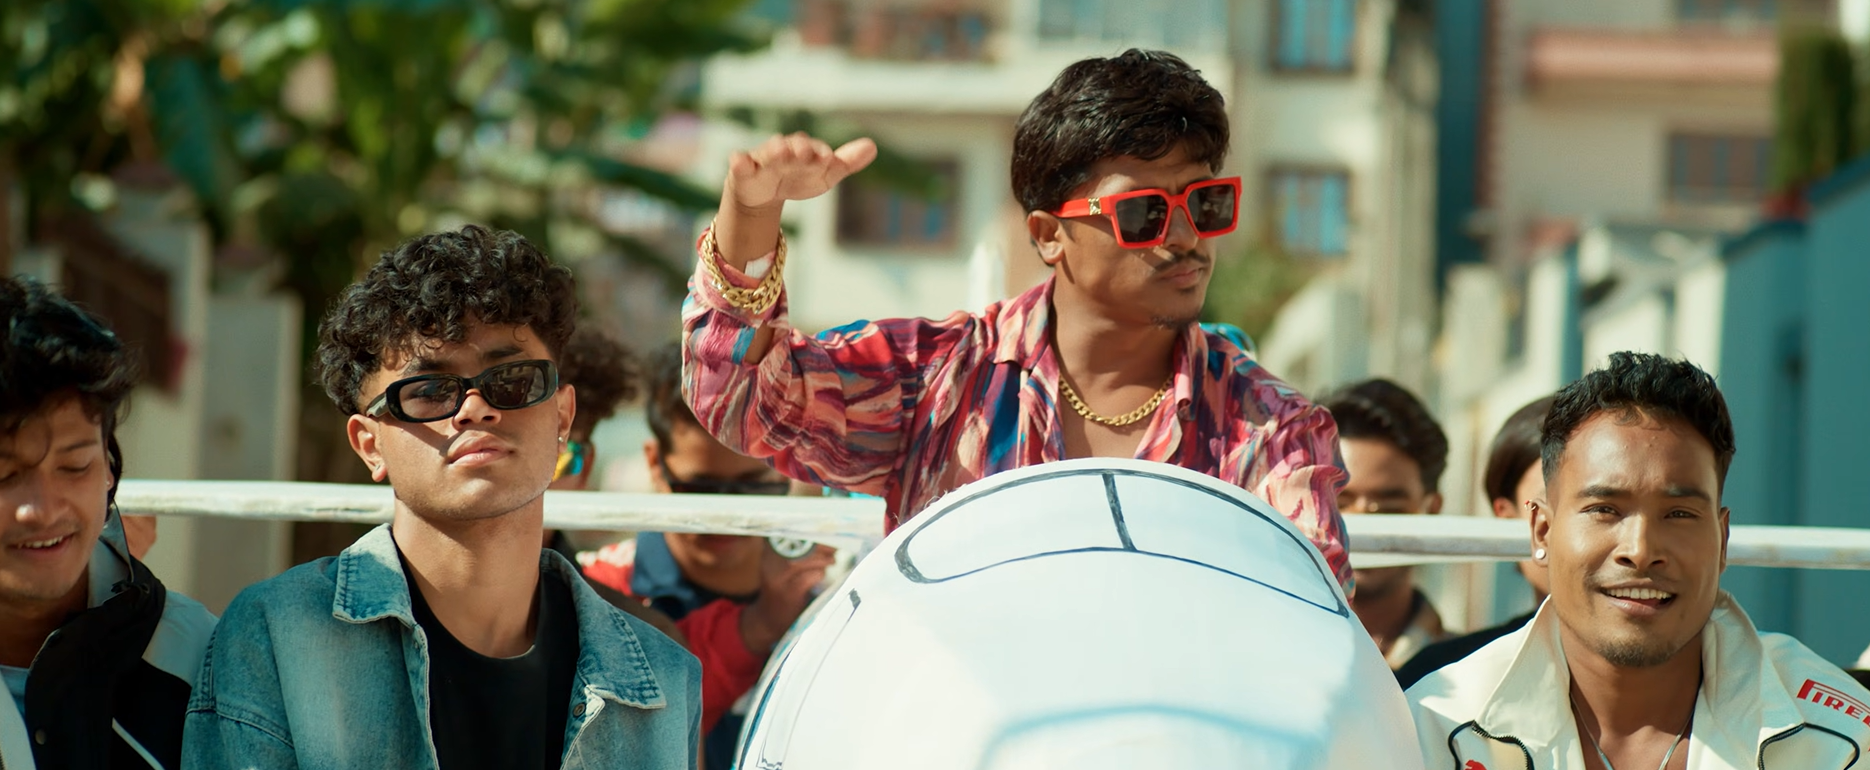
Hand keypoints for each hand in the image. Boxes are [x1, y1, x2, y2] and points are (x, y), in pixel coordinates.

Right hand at [727, 133, 877, 211]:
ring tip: (779, 150)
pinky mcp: (744, 171)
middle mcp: (785, 150)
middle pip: (792, 147)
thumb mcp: (825, 174)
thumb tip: (872, 146)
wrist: (765, 192)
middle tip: (805, 152)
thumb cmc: (798, 177)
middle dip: (799, 149)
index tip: (828, 158)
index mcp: (806, 150)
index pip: (815, 150)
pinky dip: (738, 161)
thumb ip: (846, 162)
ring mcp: (763, 159)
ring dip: (774, 151)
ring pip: (768, 153)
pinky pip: (739, 164)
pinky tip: (738, 159)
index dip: (821, 153)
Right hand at [739, 542, 835, 652]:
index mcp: (769, 552)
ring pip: (802, 560)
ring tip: (832, 560)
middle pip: (797, 545)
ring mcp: (777, 579)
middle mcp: (770, 563)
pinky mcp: (787, 594)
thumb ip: (797, 550)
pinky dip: (818, 574)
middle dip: (820, 544)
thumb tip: (825, 536)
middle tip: (834, 548)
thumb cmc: (782, 588)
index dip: (810, 531)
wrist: (768, 619)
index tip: (826, 531)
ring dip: (822, 559)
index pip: (789, 533)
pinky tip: (821, 575)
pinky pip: (806, 578)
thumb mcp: (781, 566)